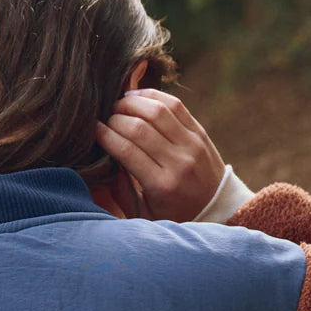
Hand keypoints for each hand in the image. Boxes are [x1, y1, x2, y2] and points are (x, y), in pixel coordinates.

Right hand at [93, 89, 225, 223]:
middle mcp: (178, 162)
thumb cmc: (175, 214)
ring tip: (118, 105)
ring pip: (156, 110)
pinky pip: (175, 105)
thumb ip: (122, 191)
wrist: (218, 208)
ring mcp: (191, 144)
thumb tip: (104, 159)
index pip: (126, 151)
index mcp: (161, 185)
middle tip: (104, 118)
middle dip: (115, 118)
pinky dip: (153, 95)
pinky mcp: (199, 132)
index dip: (105, 135)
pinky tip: (137, 97)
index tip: (92, 129)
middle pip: (138, 128)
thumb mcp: (144, 215)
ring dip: (132, 103)